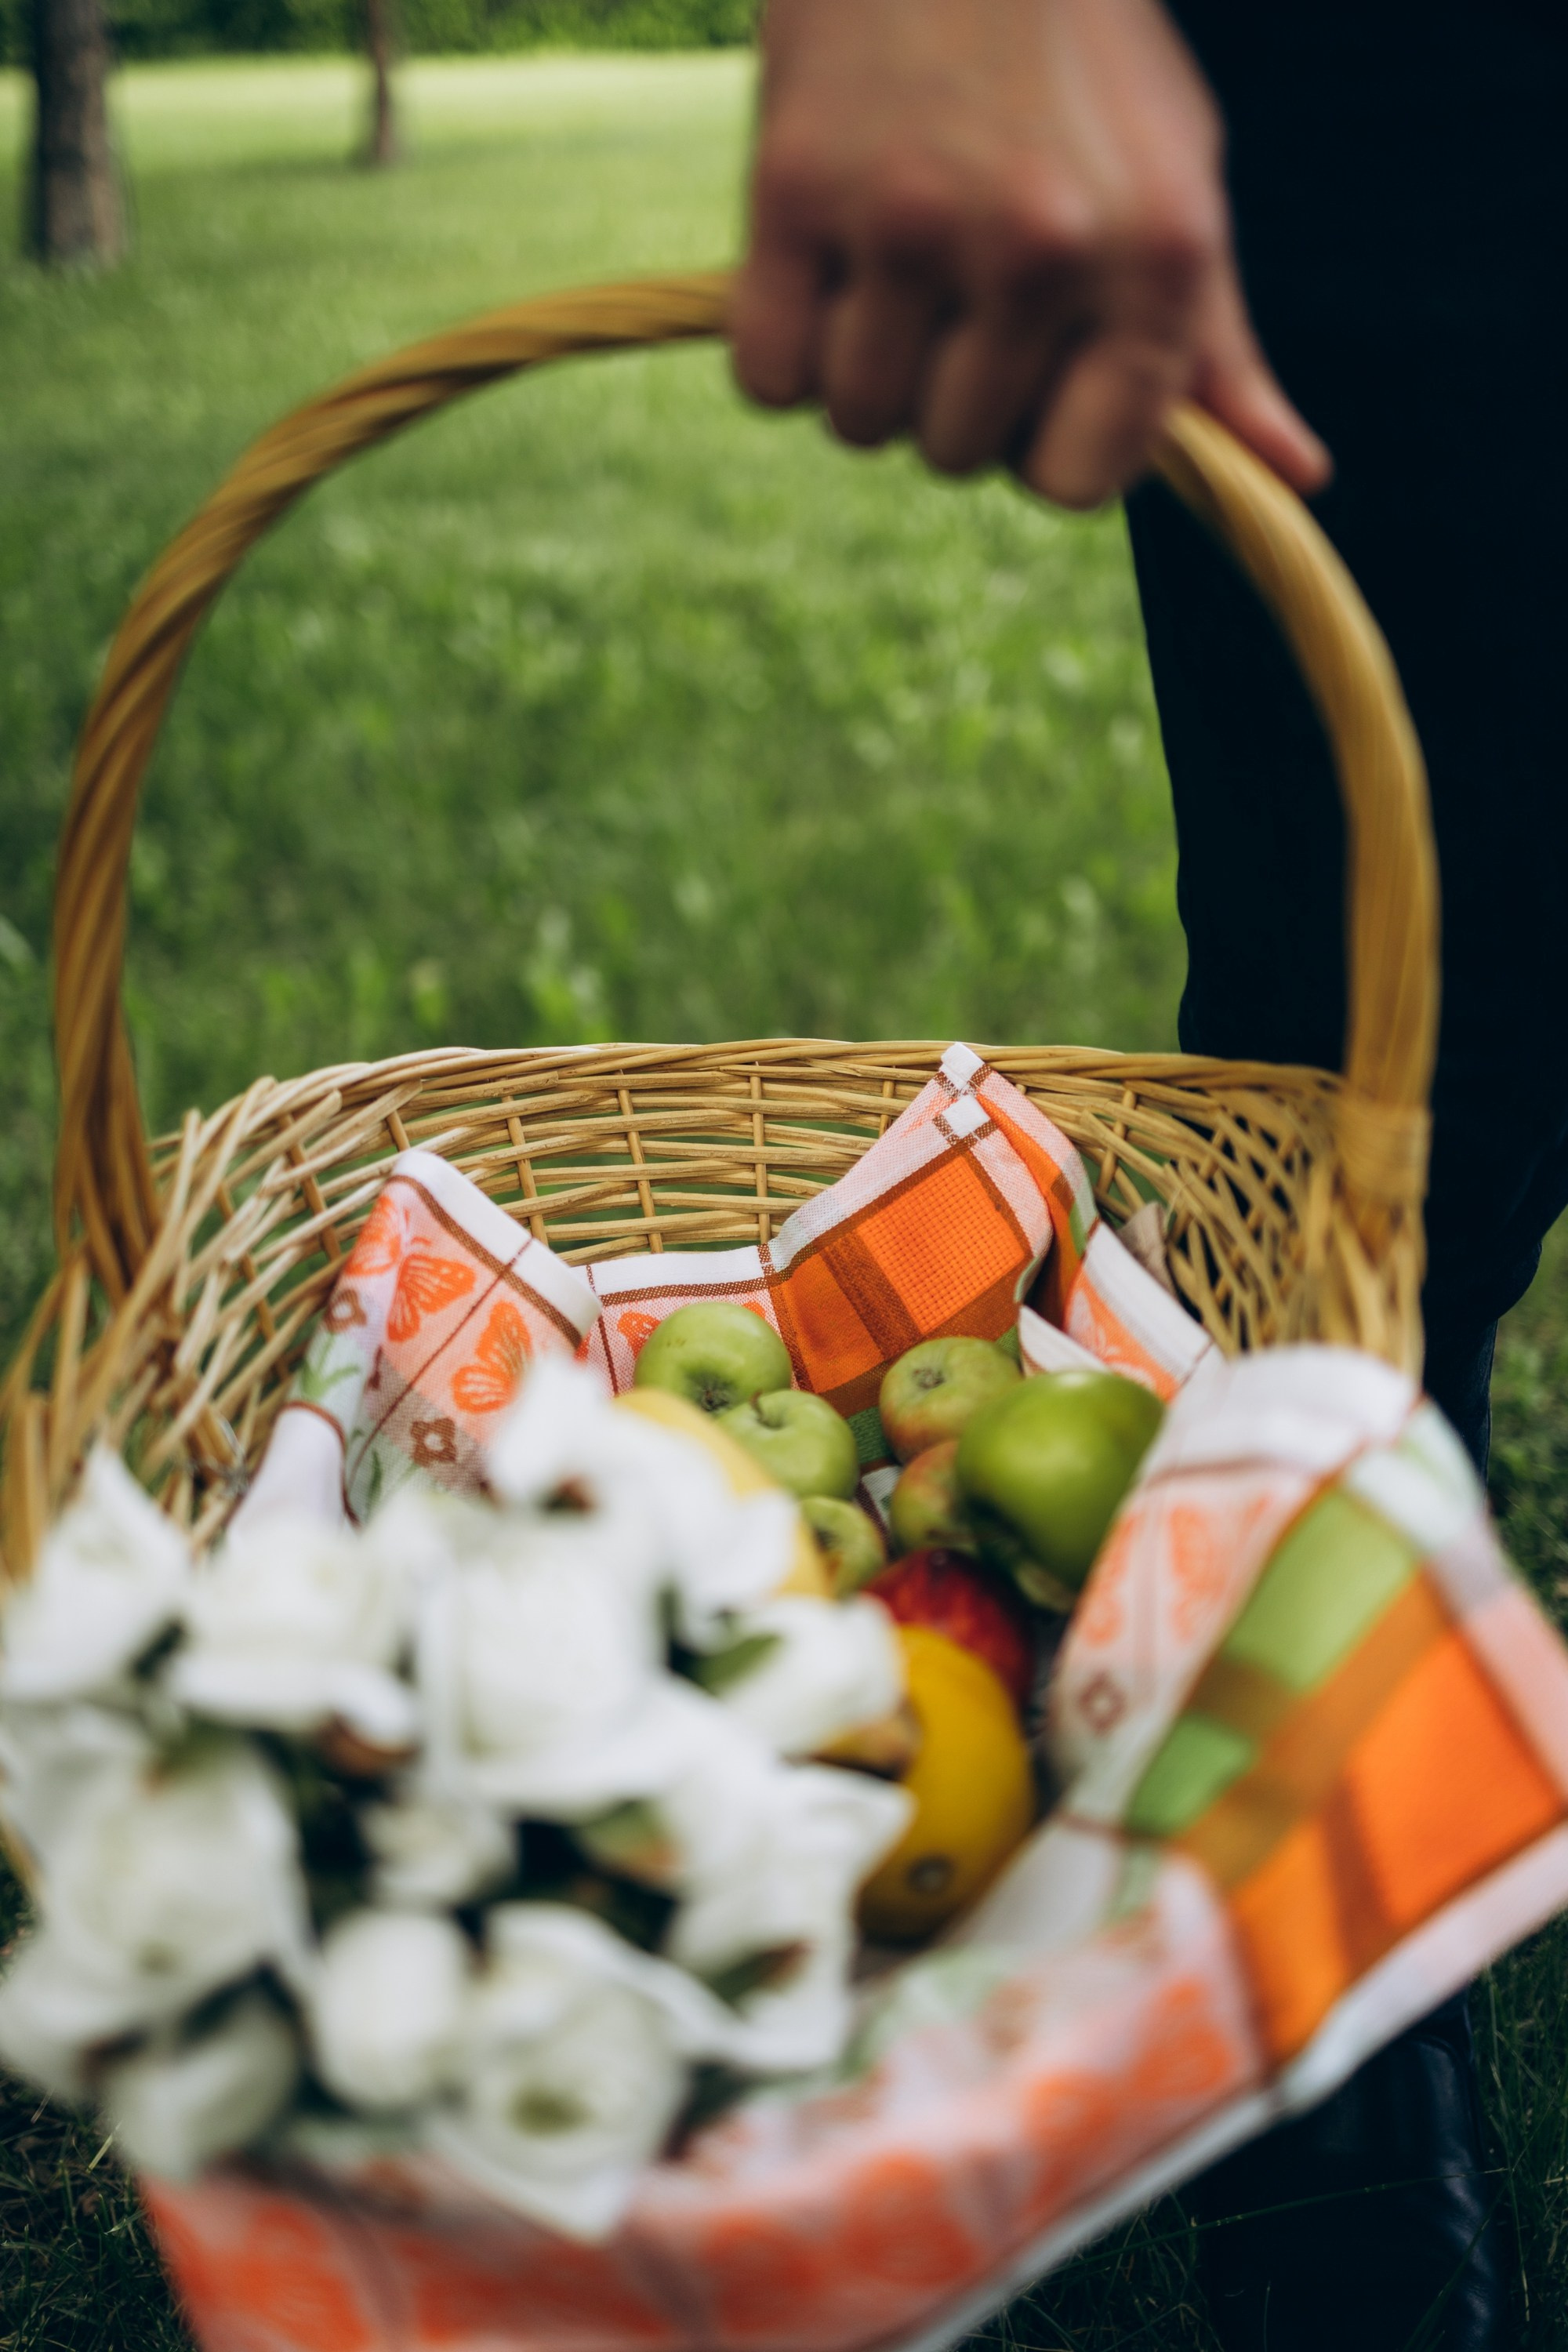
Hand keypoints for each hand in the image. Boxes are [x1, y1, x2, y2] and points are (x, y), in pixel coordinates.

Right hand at [731, 0, 1329, 508]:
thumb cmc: (1081, 69)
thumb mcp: (1176, 189)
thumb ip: (1214, 348)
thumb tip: (1299, 477)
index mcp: (1155, 258)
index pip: (1077, 480)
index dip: (1041, 446)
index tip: (1032, 382)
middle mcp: (1041, 244)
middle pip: (956, 457)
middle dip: (944, 398)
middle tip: (951, 291)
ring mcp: (911, 217)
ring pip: (859, 423)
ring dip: (862, 375)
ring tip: (889, 272)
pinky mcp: (795, 190)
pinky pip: (771, 381)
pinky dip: (780, 353)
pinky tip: (818, 272)